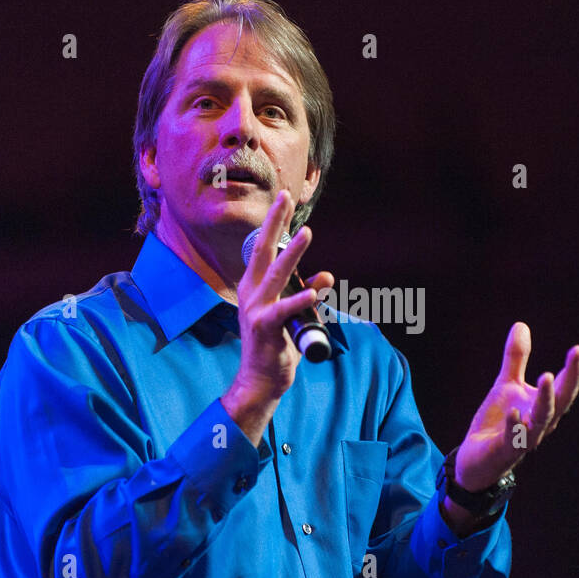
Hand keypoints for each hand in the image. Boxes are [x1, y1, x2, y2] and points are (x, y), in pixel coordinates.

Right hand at [222, 190, 333, 441]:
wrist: (260, 380)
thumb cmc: (275, 346)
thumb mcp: (294, 315)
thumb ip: (308, 294)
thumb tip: (327, 277)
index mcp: (254, 287)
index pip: (263, 248)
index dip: (274, 223)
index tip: (284, 199)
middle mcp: (251, 293)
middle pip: (263, 251)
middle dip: (274, 223)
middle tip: (284, 197)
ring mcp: (256, 309)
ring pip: (276, 275)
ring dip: (292, 253)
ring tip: (306, 233)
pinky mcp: (265, 328)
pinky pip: (285, 310)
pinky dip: (300, 300)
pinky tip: (315, 291)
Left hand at [454, 323, 578, 491]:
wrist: (477, 459)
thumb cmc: (499, 422)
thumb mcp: (506, 384)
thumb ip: (517, 358)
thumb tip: (521, 324)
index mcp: (547, 404)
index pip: (569, 381)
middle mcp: (543, 421)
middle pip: (563, 397)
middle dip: (572, 375)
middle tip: (577, 350)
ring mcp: (527, 436)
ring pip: (543, 418)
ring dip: (547, 398)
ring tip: (548, 375)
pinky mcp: (507, 449)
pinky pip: (514, 437)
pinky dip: (516, 425)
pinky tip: (514, 411)